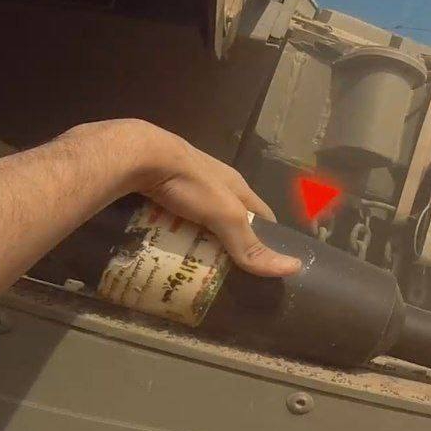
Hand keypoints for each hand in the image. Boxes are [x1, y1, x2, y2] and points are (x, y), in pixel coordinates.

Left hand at [69, 120, 300, 277]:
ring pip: (199, 217)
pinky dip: (173, 232)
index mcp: (236, 185)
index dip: (267, 239)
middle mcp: (214, 182)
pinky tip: (164, 248)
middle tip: (223, 275)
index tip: (264, 266)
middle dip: (228, 243)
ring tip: (191, 267)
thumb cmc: (189, 182)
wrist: (138, 155)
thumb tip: (293, 267)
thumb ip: (250, 243)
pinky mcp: (158, 187)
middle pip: (229, 218)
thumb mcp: (225, 215)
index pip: (262, 215)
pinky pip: (172, 214)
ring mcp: (184, 184)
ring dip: (199, 238)